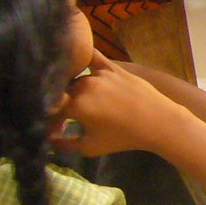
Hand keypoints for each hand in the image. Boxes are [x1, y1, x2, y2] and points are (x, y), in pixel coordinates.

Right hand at [51, 54, 185, 155]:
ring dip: (72, 90)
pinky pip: (93, 56)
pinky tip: (75, 56)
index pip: (51, 111)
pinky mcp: (113, 67)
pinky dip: (82, 56)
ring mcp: (98, 74)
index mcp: (74, 105)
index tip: (56, 131)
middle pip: (62, 93)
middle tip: (68, 120)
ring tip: (77, 101)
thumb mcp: (90, 147)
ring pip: (76, 78)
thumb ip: (64, 144)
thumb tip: (48, 140)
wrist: (157, 122)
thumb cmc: (123, 137)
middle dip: (61, 107)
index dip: (51, 122)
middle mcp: (83, 85)